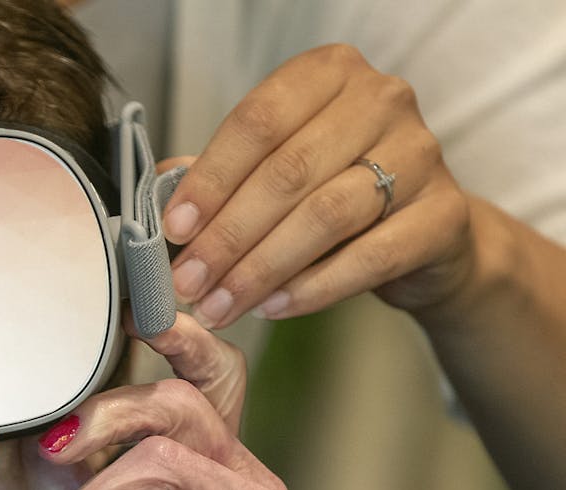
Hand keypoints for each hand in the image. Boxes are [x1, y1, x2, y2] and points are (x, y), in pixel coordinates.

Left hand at [161, 44, 472, 328]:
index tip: (172, 230)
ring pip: (325, 215)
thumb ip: (220, 174)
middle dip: (227, 235)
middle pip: (288, 171)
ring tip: (219, 305)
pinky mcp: (443, 215)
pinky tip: (271, 306)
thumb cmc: (332, 190)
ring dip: (261, 268)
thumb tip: (157, 192)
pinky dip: (312, 287)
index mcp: (329, 73)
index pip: (257, 122)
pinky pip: (369, 257)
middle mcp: (382, 100)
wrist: (421, 234)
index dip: (209, 180)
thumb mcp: (273, 169)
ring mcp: (421, 155)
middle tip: (188, 282)